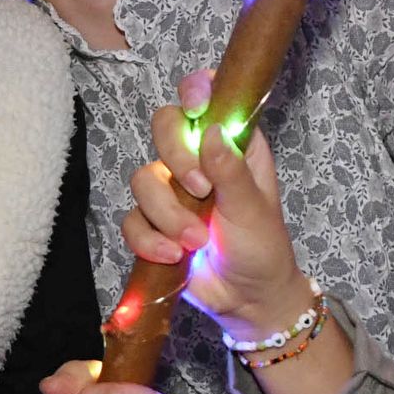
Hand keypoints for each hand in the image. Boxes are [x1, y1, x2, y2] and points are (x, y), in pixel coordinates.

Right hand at [122, 74, 308, 340]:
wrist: (247, 300)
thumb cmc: (262, 247)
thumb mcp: (254, 209)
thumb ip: (232, 171)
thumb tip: (208, 131)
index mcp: (230, 143)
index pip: (207, 97)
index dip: (195, 93)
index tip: (196, 111)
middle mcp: (198, 158)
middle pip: (163, 126)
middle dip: (176, 158)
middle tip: (201, 189)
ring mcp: (172, 190)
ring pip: (143, 178)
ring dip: (168, 214)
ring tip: (196, 241)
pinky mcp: (152, 223)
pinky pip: (132, 220)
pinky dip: (150, 240)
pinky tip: (175, 256)